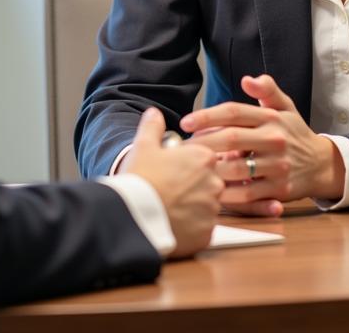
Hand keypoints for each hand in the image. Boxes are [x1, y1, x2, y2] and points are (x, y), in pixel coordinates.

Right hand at [121, 107, 223, 257]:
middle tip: (170, 189)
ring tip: (169, 207)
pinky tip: (173, 223)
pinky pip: (202, 229)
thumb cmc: (140, 177)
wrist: (134, 214)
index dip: (188, 163)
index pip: (205, 158)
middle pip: (209, 183)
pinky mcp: (206, 236)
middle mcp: (215, 183)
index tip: (173, 169)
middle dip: (193, 186)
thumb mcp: (143, 145)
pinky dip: (191, 228)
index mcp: (204, 158)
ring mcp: (212, 211)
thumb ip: (153, 126)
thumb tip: (155, 113)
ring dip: (193, 207)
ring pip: (206, 207)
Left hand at [180, 74, 344, 214]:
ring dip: (212, 168)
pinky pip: (247, 194)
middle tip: (182, 147)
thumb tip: (247, 79)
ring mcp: (278, 166)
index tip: (185, 122)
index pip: (233, 112)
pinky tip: (211, 190)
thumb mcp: (285, 106)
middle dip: (203, 142)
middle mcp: (275, 140)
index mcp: (271, 118)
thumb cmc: (294, 133)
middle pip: (231, 139)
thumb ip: (267, 89)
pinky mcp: (279, 190)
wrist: (321, 165)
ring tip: (192, 167)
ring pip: (236, 168)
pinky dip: (228, 193)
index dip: (207, 116)